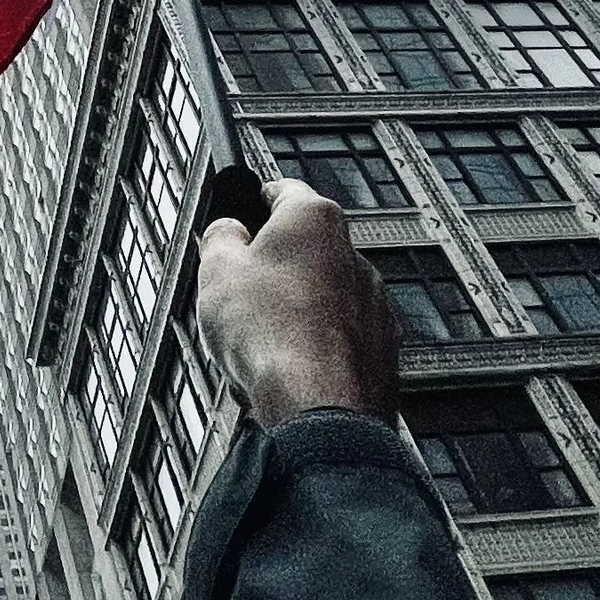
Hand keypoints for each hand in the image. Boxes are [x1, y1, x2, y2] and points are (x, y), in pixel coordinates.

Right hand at [196, 178, 400, 429]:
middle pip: (304, 247)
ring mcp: (373, 302)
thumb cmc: (271, 335)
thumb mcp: (216, 271)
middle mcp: (353, 254)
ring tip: (260, 342)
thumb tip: (227, 231)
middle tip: (239, 289)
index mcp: (314, 220)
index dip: (255, 199)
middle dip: (273, 267)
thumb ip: (220, 237)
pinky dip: (317, 346)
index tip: (243, 211)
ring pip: (323, 295)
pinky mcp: (382, 347)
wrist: (320, 409)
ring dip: (296, 309)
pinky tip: (288, 367)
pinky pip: (340, 336)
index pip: (283, 190)